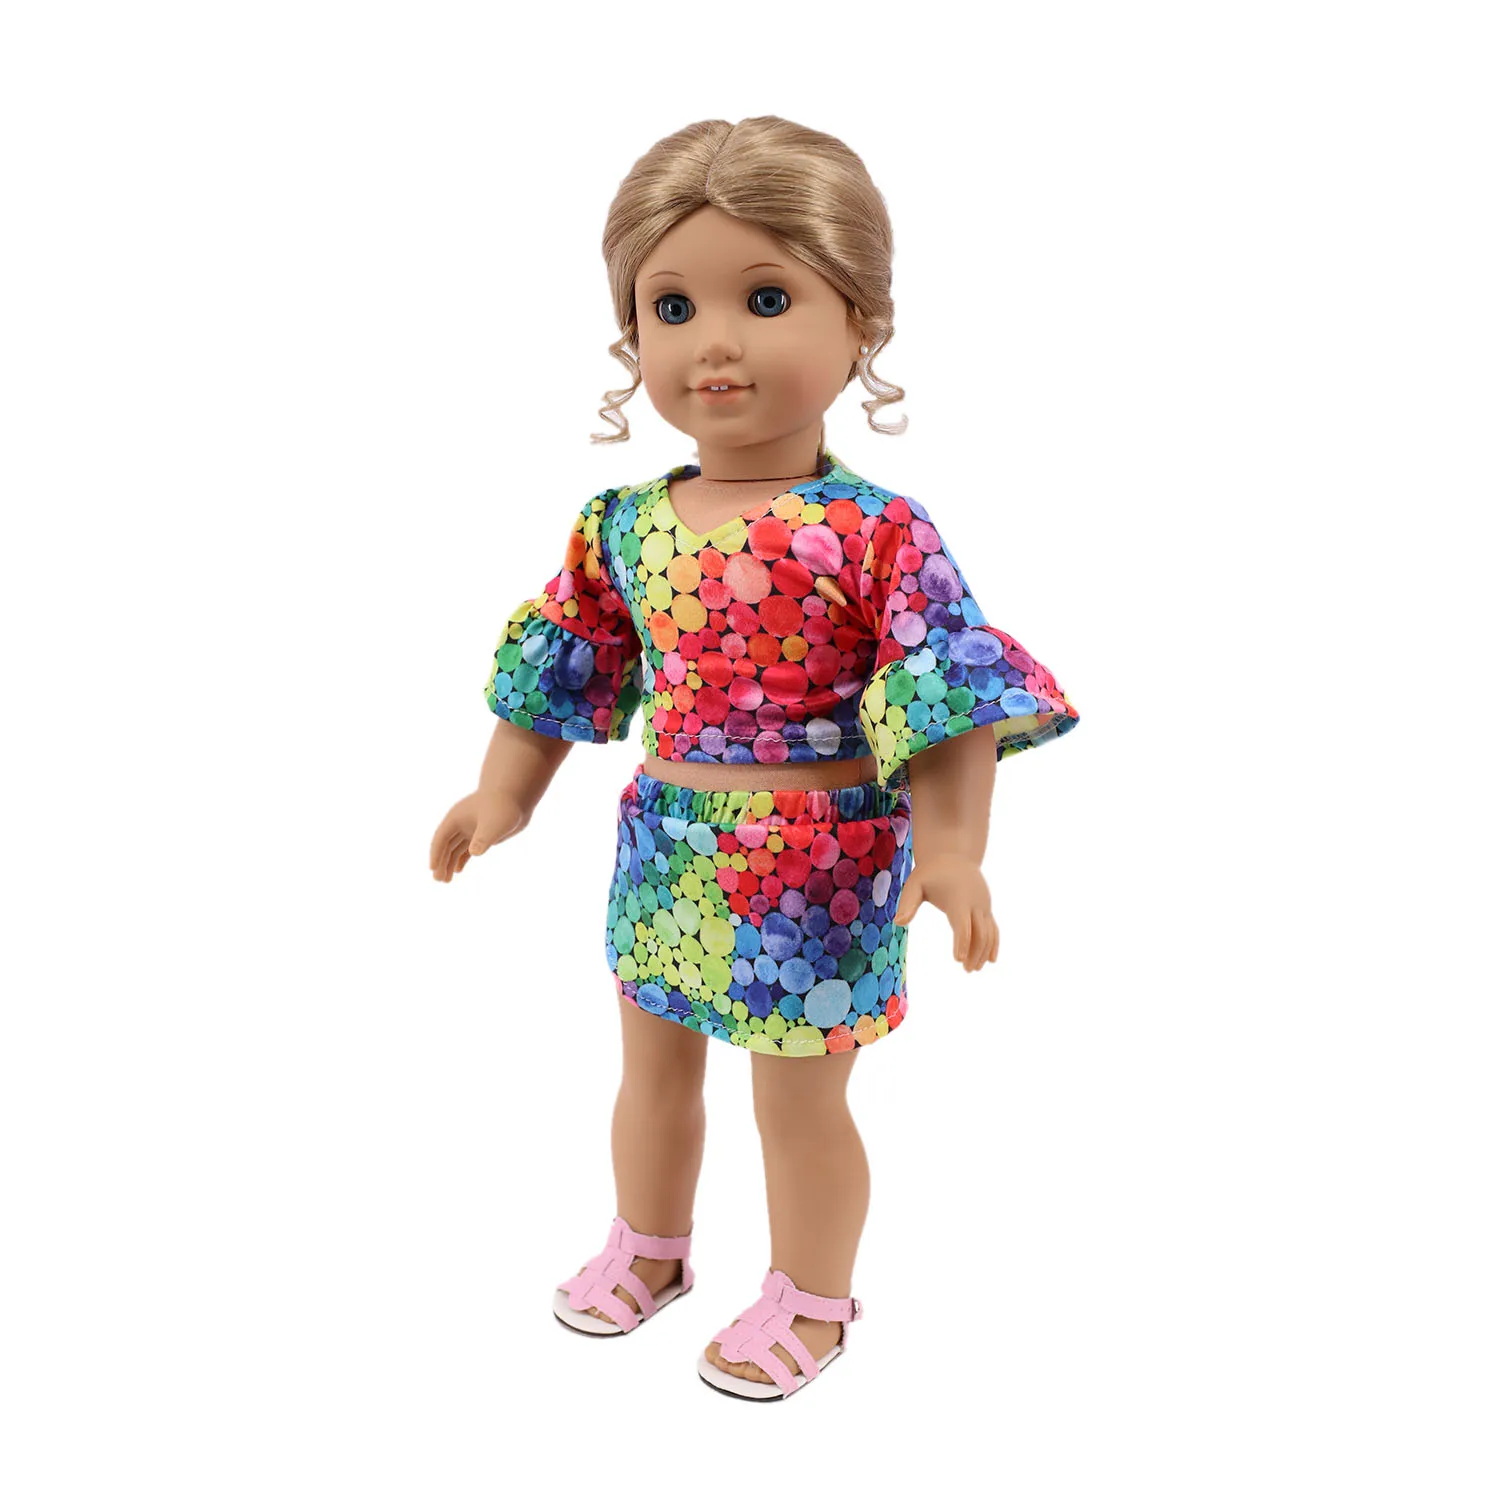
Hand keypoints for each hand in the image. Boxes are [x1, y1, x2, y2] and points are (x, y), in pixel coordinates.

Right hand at [428, 788, 527, 881]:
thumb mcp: (493, 824)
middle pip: (445, 846)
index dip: (436, 854)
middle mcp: (460, 824)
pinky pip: (466, 849)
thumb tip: (474, 853)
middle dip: (441, 863)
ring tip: (446, 881)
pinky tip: (458, 870)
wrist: (517, 797)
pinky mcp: (482, 834)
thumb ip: (483, 838)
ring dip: (449, 863)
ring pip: (455, 849)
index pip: (441, 838)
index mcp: (457, 818)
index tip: (433, 869)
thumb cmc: (503, 807)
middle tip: (438, 880)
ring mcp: (471, 829)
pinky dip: (461, 859)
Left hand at [892, 855, 999, 971]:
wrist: (953, 856)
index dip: (962, 942)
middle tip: (967, 970)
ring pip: (990, 933)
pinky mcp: (986, 908)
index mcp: (958, 899)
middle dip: (975, 952)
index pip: (963, 924)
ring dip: (985, 952)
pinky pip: (994, 928)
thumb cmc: (930, 873)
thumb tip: (898, 923)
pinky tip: (991, 959)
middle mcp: (975, 903)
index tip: (959, 959)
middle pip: (980, 932)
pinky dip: (994, 944)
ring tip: (974, 969)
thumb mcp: (915, 884)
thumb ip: (908, 904)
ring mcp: (983, 906)